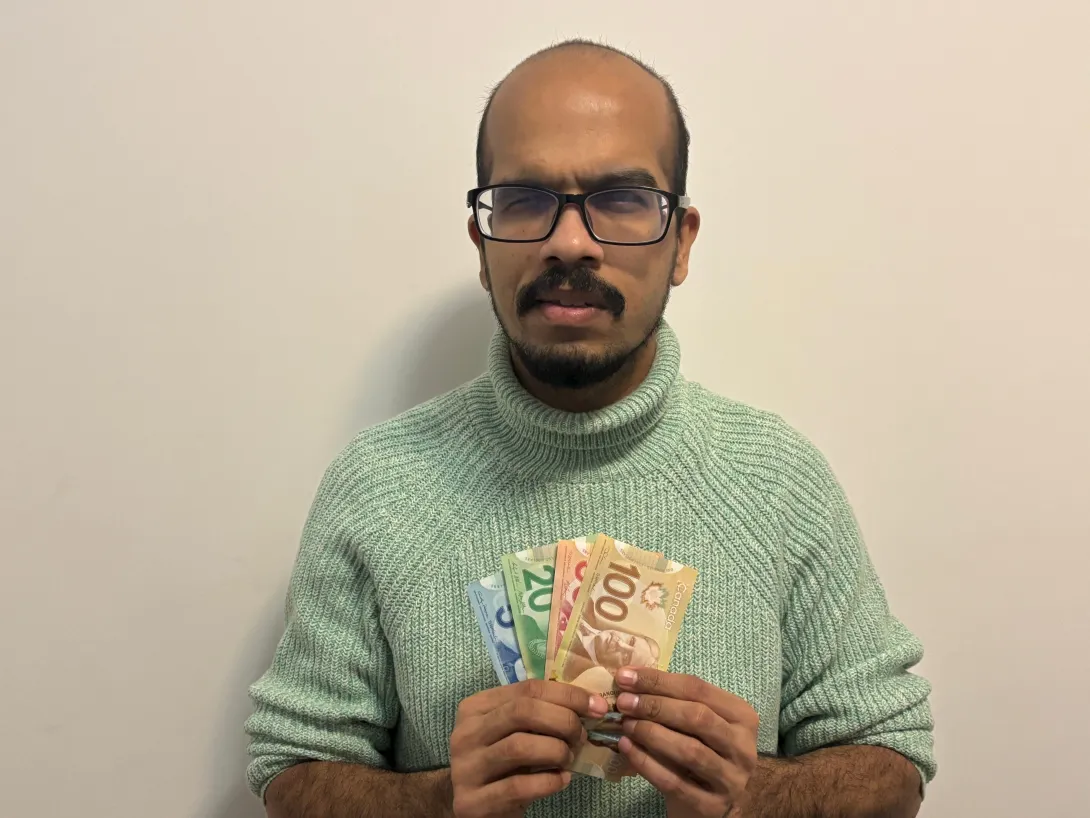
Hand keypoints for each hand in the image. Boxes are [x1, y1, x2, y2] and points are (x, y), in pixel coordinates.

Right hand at [449, 679, 608, 817]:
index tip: (597, 707)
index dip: (568, 695)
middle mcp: (466, 733)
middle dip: (563, 721)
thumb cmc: (502, 763)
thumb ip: (538, 715)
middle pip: (523, 711)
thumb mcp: (512, 732)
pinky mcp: (472, 801)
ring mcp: (465, 768)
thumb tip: (589, 703)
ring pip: (519, 746)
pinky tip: (561, 781)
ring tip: (568, 759)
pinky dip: (549, 782)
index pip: (527, 689)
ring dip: (556, 751)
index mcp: (476, 707)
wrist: (474, 806)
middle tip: (581, 737)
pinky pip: (518, 786)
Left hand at [613, 668, 757, 817]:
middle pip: (697, 717)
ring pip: (690, 750)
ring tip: (626, 725)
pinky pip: (675, 782)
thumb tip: (630, 678)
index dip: (659, 681)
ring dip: (651, 734)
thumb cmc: (701, 751)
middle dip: (655, 706)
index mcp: (741, 716)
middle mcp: (743, 747)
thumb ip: (673, 702)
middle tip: (624, 702)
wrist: (711, 803)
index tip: (626, 676)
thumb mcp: (696, 723)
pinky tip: (628, 749)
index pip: (698, 689)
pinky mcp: (712, 806)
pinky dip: (647, 764)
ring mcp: (731, 779)